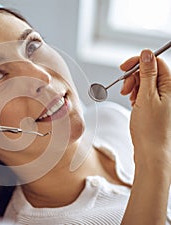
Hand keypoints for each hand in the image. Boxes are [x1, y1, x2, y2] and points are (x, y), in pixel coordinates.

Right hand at [120, 49, 170, 180]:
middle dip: (134, 77)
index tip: (123, 68)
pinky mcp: (156, 106)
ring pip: (145, 83)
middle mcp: (169, 91)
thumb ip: (147, 73)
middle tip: (124, 89)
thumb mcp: (146, 97)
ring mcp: (163, 99)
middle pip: (150, 72)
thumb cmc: (150, 129)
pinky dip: (136, 96)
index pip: (156, 62)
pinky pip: (145, 93)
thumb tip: (147, 54)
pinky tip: (133, 103)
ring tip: (129, 99)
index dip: (138, 62)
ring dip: (133, 87)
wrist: (151, 151)